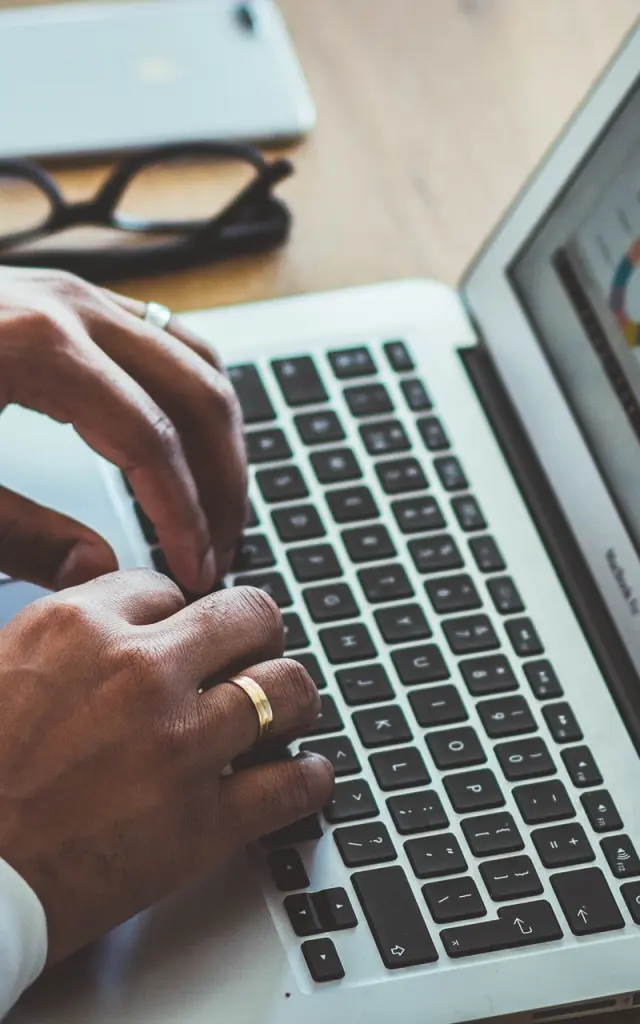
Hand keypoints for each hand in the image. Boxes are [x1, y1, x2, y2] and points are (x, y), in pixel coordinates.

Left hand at [0, 267, 246, 592]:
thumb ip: (19, 537)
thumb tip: (103, 570)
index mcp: (38, 348)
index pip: (152, 440)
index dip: (184, 516)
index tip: (196, 571)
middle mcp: (73, 307)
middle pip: (198, 396)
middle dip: (222, 484)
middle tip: (220, 553)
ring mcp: (79, 294)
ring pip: (198, 362)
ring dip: (221, 440)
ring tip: (218, 509)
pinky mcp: (75, 300)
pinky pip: (169, 341)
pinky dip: (194, 398)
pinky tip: (189, 448)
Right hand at [0, 572, 331, 964]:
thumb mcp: (0, 669)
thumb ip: (64, 637)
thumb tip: (115, 620)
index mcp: (77, 630)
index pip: (167, 588)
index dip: (180, 616)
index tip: (186, 638)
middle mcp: (138, 674)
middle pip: (248, 617)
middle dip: (258, 635)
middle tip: (256, 656)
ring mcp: (179, 745)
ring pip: (287, 689)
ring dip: (293, 700)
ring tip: (287, 714)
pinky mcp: (203, 823)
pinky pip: (293, 784)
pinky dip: (310, 778)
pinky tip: (305, 776)